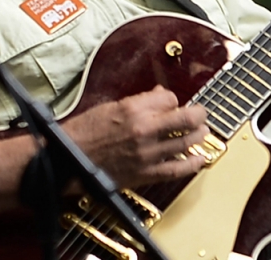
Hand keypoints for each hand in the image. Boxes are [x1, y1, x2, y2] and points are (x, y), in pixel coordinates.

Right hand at [63, 86, 208, 187]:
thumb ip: (139, 102)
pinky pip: (177, 169)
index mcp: (133, 109)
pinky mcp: (146, 174)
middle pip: (187, 117)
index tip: (170, 104)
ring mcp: (147, 153)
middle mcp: (144, 130)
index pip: (169, 98)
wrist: (67, 161)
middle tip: (200, 114)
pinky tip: (199, 158)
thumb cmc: (84, 133)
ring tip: (202, 132)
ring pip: (187, 141)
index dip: (172, 100)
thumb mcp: (110, 106)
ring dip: (199, 135)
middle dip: (198, 113)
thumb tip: (159, 97)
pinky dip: (192, 163)